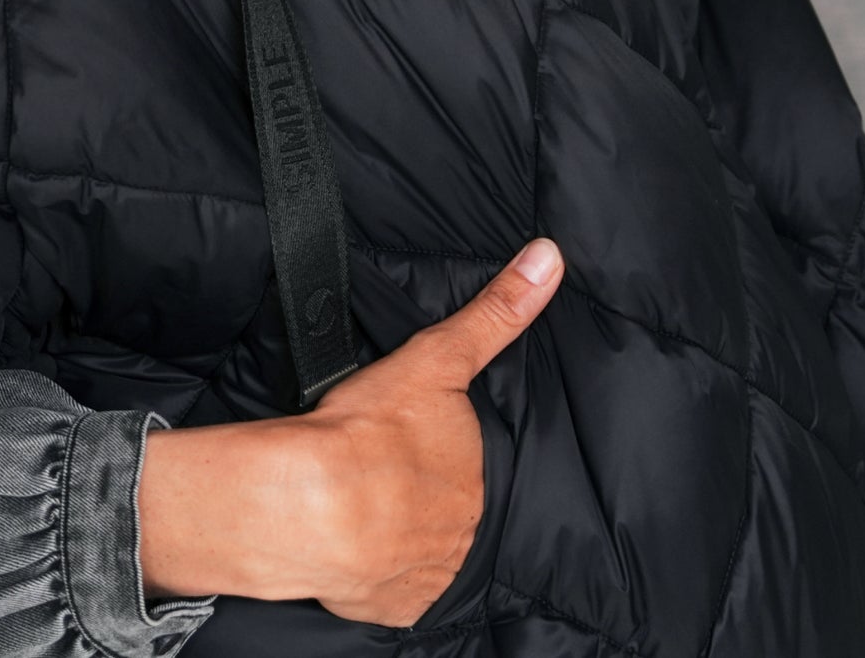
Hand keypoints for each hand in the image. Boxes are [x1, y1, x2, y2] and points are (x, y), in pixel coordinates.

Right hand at [137, 236, 562, 626]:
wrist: (313, 506)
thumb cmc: (373, 431)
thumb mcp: (439, 357)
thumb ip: (496, 311)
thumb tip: (551, 258)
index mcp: (481, 481)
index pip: (472, 465)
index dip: (444, 450)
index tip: (417, 442)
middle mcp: (466, 535)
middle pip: (453, 509)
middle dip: (427, 492)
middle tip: (387, 468)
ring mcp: (430, 576)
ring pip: (424, 550)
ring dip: (403, 532)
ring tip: (367, 503)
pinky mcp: (390, 607)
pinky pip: (391, 590)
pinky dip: (376, 569)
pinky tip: (356, 544)